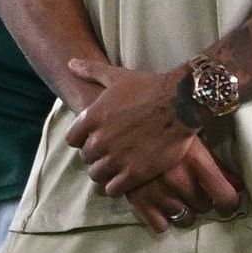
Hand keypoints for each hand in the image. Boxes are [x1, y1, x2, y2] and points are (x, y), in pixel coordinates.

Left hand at [68, 57, 241, 228]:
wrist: (181, 102)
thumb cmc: (150, 87)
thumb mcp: (117, 76)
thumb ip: (90, 71)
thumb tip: (70, 63)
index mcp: (92, 118)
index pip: (72, 140)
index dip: (84, 140)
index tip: (97, 138)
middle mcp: (100, 140)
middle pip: (86, 159)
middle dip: (96, 157)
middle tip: (112, 153)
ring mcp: (116, 158)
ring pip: (97, 175)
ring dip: (105, 173)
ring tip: (118, 168)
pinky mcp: (135, 173)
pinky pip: (113, 189)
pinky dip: (117, 186)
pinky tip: (127, 179)